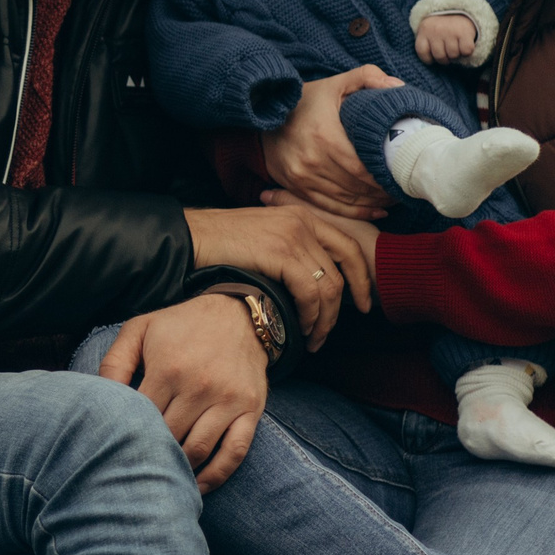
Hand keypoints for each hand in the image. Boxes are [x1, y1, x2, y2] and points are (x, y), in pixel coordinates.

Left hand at [100, 295, 267, 492]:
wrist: (238, 315)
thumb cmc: (181, 324)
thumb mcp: (140, 329)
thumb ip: (115, 362)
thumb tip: (98, 396)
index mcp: (168, 369)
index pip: (140, 417)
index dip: (125, 434)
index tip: (115, 446)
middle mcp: (199, 387)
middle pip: (168, 437)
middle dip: (149, 454)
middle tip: (133, 467)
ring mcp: (227, 400)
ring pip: (198, 450)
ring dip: (179, 469)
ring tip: (161, 477)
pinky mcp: (251, 410)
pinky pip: (234, 453)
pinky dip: (216, 476)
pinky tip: (199, 486)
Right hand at [183, 203, 372, 348]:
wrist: (191, 239)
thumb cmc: (222, 245)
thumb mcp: (265, 236)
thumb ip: (291, 249)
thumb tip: (314, 283)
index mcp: (302, 215)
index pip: (348, 246)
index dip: (362, 278)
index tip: (363, 304)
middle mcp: (303, 221)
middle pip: (343, 270)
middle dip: (343, 308)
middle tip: (328, 333)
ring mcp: (293, 235)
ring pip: (328, 286)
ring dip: (323, 320)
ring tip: (311, 338)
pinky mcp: (281, 252)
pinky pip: (310, 291)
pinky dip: (309, 314)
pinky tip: (298, 326)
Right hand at [262, 66, 400, 220]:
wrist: (263, 115)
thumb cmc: (305, 100)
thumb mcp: (334, 83)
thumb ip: (367, 77)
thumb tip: (398, 86)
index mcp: (325, 136)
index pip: (363, 168)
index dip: (385, 176)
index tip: (403, 174)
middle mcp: (312, 161)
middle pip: (357, 186)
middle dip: (383, 191)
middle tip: (403, 187)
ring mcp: (302, 177)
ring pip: (346, 199)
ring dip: (373, 202)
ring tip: (392, 197)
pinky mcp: (296, 187)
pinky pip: (330, 207)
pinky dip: (355, 212)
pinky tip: (375, 210)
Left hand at [413, 15, 476, 64]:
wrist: (459, 10)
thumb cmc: (441, 27)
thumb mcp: (429, 31)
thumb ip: (426, 44)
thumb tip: (431, 63)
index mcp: (424, 30)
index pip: (422, 52)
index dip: (428, 59)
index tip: (433, 57)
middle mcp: (436, 30)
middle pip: (440, 57)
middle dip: (445, 59)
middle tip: (447, 52)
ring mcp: (450, 31)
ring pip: (454, 55)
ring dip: (456, 54)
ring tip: (456, 45)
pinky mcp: (464, 32)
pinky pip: (466, 51)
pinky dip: (467, 52)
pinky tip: (464, 44)